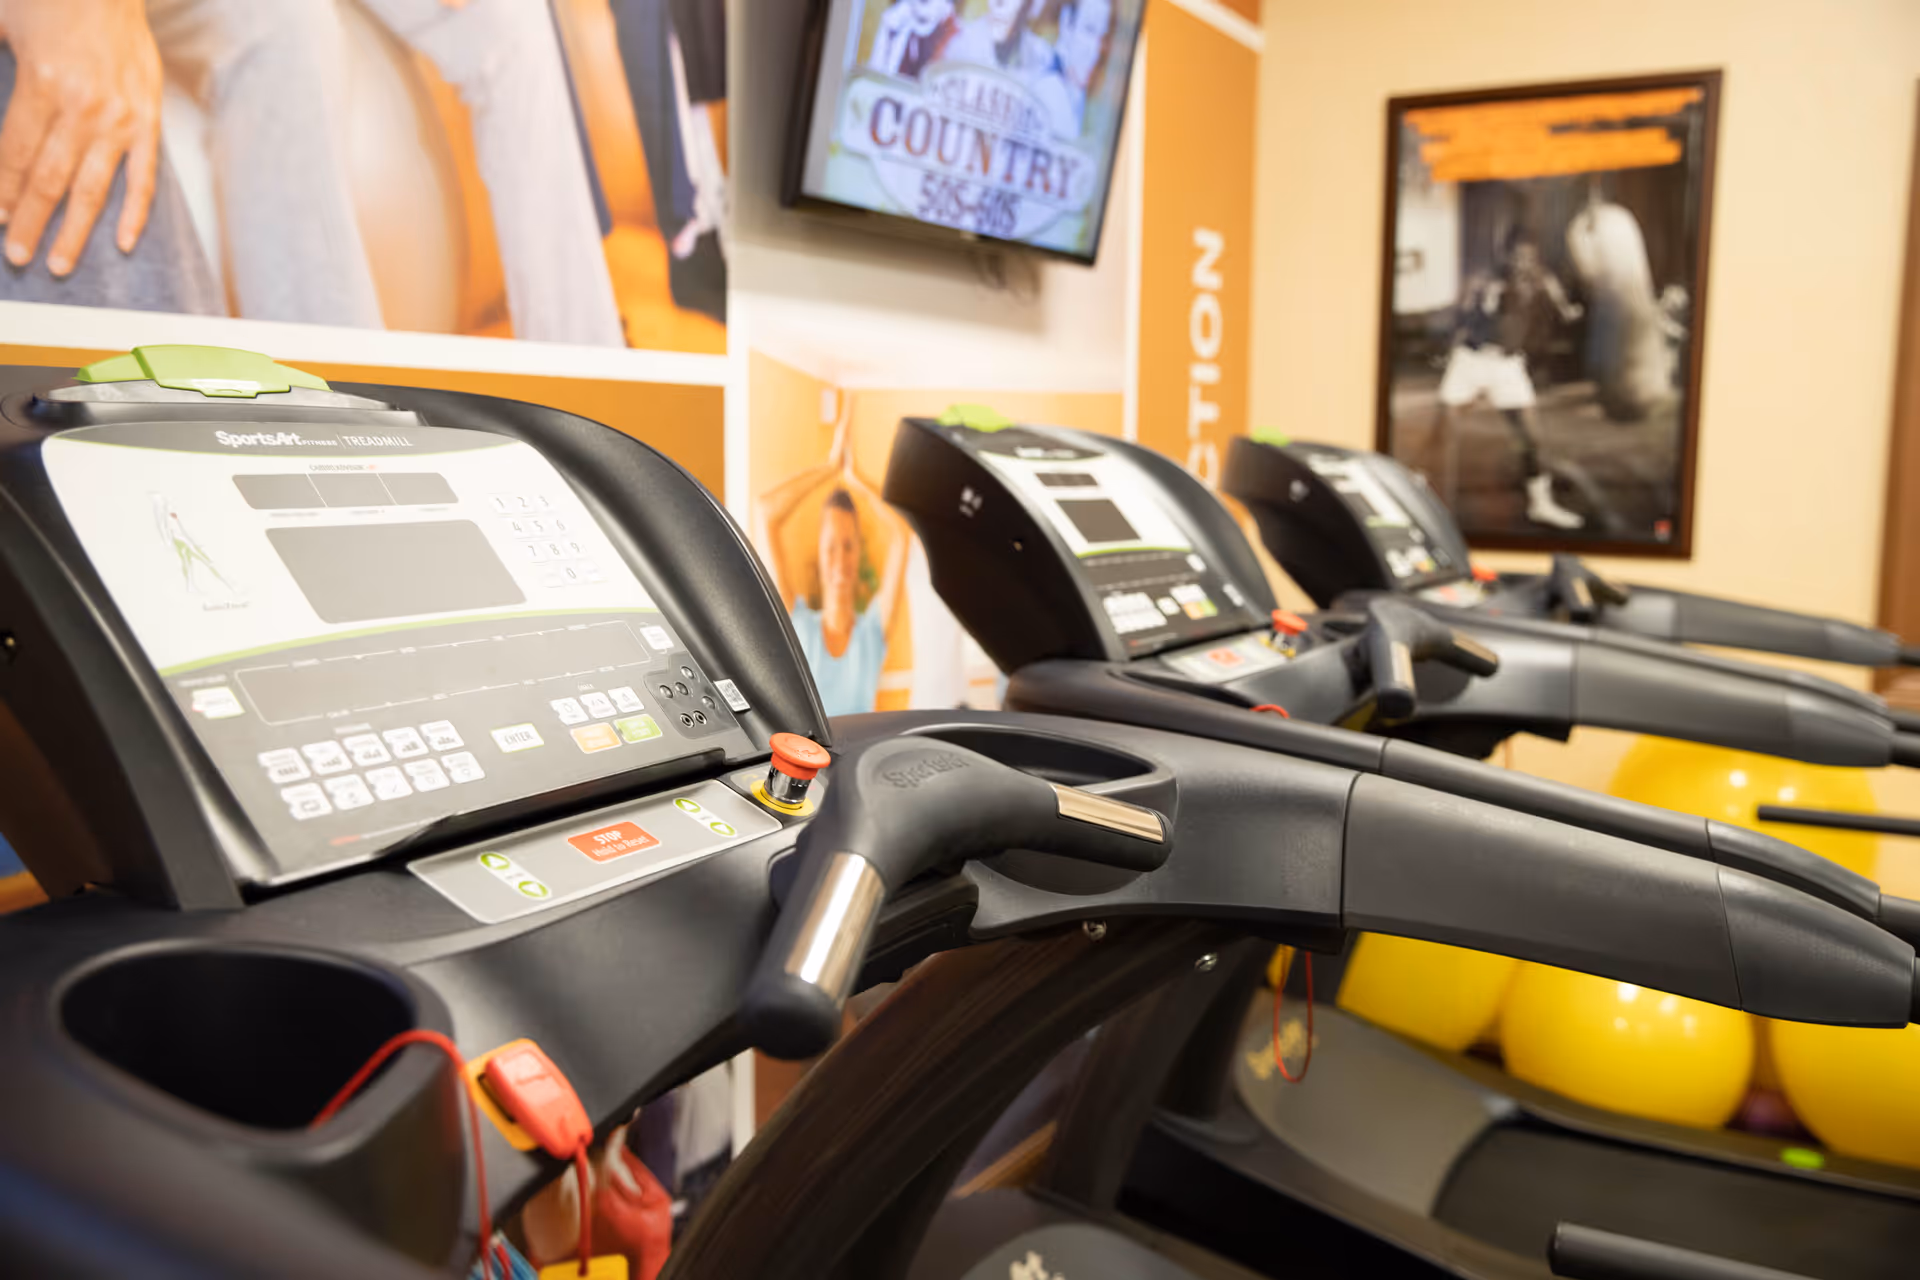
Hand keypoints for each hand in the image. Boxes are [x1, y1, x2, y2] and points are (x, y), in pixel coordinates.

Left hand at [0, 0, 160, 275]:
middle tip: (17, 256)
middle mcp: (85, 109)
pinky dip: (135, 213)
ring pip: (93, 188)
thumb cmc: (50, 0)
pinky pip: (143, 177)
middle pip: (51, 180)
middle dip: (31, 222)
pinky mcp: (148, 121)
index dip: (3, 192)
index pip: (17, 155)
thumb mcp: (3, 27)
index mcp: (45, 84)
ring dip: (75, 231)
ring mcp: (121, 119)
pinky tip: (124, 243)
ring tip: (59, 264)